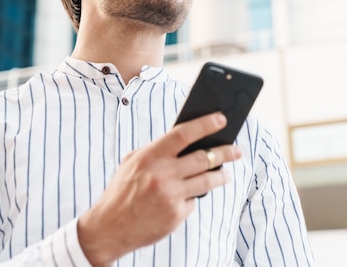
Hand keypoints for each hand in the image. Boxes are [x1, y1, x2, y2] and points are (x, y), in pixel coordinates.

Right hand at [77, 112, 241, 265]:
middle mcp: (162, 174)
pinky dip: (192, 197)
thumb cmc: (122, 190)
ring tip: (226, 173)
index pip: (183, 134)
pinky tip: (189, 196)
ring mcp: (170, 196)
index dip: (205, 124)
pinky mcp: (175, 215)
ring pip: (207, 181)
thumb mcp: (133, 163)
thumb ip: (157, 152)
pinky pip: (193, 201)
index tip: (221, 119)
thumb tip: (188, 141)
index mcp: (150, 156)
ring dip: (221, 175)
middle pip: (203, 158)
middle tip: (236, 149)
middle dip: (225, 151)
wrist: (109, 227)